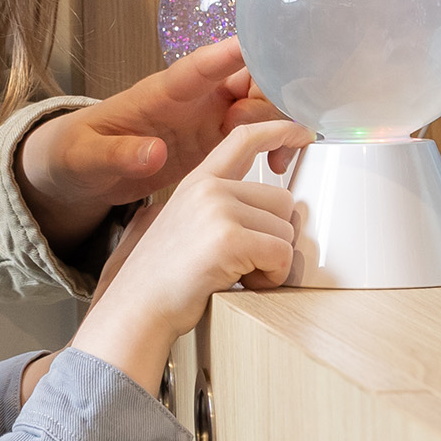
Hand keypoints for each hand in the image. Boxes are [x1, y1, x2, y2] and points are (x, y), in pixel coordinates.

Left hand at [17, 37, 288, 247]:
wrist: (80, 172)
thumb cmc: (77, 154)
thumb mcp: (85, 159)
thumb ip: (117, 154)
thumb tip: (153, 153)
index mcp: (162, 92)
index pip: (200, 66)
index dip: (228, 54)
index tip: (253, 48)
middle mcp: (194, 98)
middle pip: (249, 77)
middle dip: (268, 98)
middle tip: (257, 135)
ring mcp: (210, 118)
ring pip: (263, 103)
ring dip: (281, 122)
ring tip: (278, 159)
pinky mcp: (218, 141)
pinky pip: (262, 132)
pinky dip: (279, 142)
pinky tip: (277, 167)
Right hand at [64, 119, 309, 394]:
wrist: (137, 309)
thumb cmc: (161, 279)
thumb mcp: (185, 224)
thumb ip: (220, 206)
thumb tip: (271, 210)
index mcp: (197, 182)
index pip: (243, 138)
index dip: (279, 131)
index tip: (303, 133)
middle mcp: (209, 189)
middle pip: (282, 200)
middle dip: (274, 237)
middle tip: (242, 262)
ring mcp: (218, 210)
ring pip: (286, 231)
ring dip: (271, 262)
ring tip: (236, 275)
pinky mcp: (230, 239)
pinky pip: (281, 255)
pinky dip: (271, 278)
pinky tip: (243, 285)